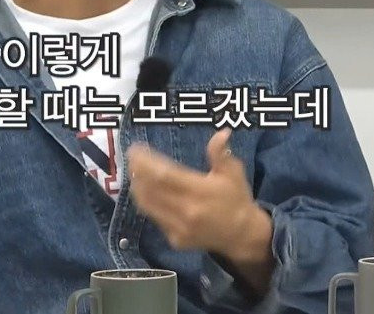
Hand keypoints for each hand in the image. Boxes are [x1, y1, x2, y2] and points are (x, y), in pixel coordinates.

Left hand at [127, 129, 273, 272]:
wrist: (241, 234)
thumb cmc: (236, 198)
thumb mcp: (233, 172)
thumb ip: (221, 153)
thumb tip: (222, 133)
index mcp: (200, 191)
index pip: (164, 175)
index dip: (146, 162)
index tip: (136, 149)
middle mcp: (187, 211)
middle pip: (151, 189)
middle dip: (136, 171)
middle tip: (131, 157)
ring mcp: (179, 228)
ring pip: (147, 206)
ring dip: (137, 187)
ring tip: (134, 172)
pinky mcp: (175, 240)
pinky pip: (155, 219)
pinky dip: (147, 203)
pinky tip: (146, 192)